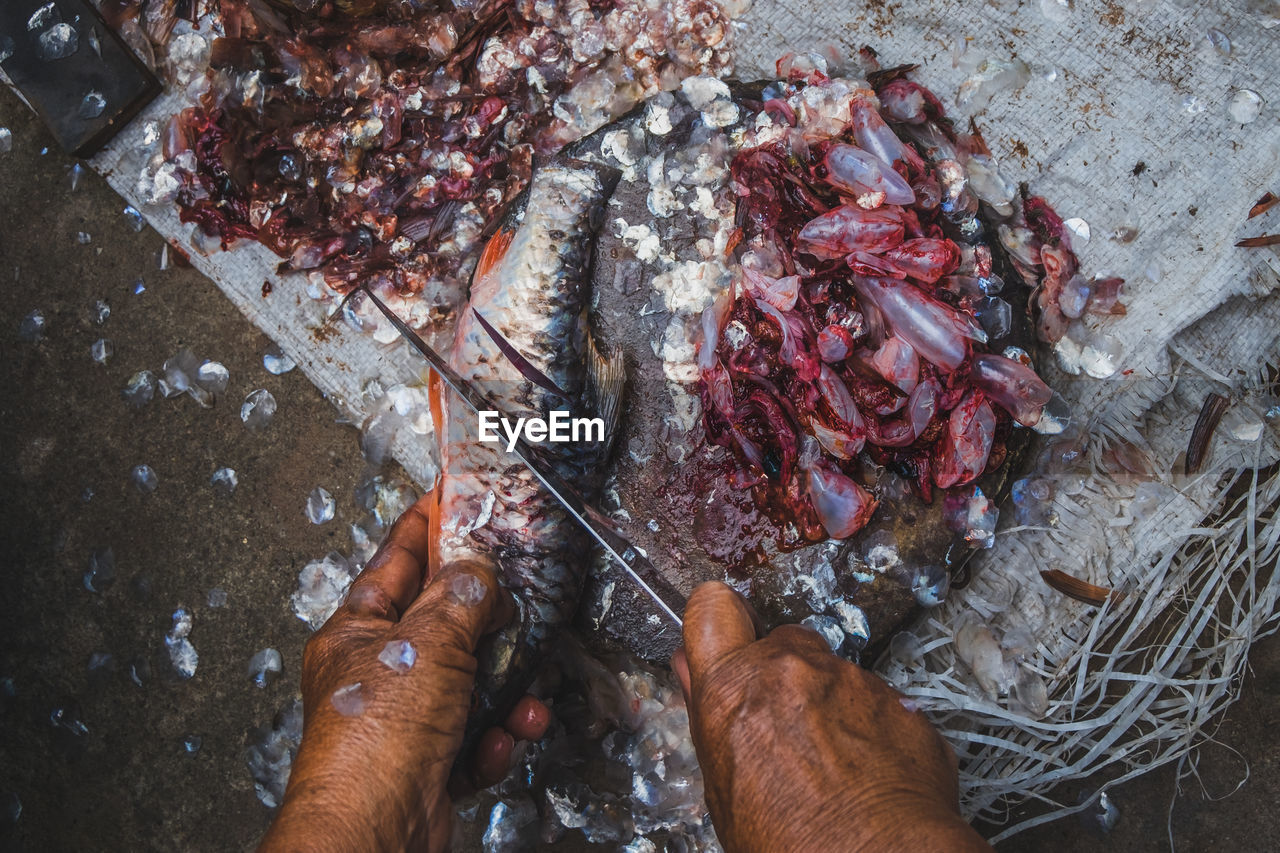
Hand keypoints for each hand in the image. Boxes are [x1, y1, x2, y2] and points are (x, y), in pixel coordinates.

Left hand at [259, 495, 549, 852]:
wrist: (376, 835)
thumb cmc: (374, 743)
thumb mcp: (427, 646)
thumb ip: (459, 599)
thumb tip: (478, 570)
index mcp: (358, 631)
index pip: (398, 558)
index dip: (430, 524)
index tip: (455, 497)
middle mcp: (378, 672)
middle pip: (445, 623)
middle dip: (490, 623)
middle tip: (520, 604)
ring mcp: (405, 719)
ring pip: (472, 683)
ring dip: (506, 692)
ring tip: (522, 700)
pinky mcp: (430, 760)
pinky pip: (476, 734)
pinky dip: (495, 738)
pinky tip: (497, 743)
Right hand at [671, 582, 991, 852]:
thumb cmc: (795, 842)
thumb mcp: (723, 788)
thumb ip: (709, 716)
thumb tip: (694, 675)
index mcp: (733, 688)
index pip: (711, 608)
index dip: (718, 618)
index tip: (727, 634)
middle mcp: (790, 668)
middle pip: (779, 639)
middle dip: (781, 671)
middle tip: (784, 723)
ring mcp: (849, 678)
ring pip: (831, 671)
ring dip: (828, 702)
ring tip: (831, 761)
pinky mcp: (898, 698)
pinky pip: (875, 700)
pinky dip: (869, 726)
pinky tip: (866, 770)